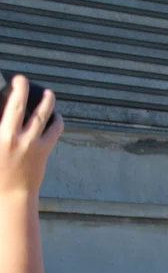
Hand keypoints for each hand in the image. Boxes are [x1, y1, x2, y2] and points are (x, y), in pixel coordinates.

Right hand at [0, 75, 63, 195]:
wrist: (12, 193)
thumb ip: (1, 131)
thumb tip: (5, 115)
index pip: (4, 109)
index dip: (8, 94)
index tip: (9, 82)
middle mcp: (11, 137)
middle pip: (18, 105)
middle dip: (21, 88)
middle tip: (22, 79)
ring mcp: (30, 143)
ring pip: (41, 115)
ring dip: (46, 101)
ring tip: (49, 93)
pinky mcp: (43, 150)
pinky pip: (54, 130)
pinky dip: (57, 120)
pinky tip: (55, 115)